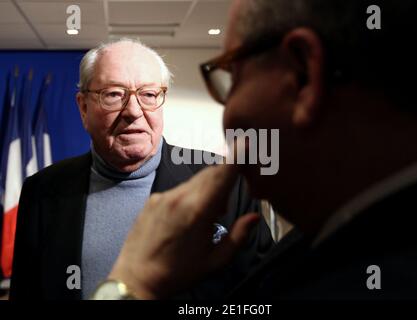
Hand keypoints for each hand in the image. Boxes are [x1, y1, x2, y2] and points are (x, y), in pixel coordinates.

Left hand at [108, 164, 259, 298]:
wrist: (136, 279)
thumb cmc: (178, 273)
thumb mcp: (215, 262)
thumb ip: (239, 237)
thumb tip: (253, 217)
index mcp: (199, 212)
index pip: (222, 175)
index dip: (236, 157)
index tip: (245, 142)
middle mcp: (180, 198)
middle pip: (210, 174)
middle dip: (224, 178)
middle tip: (224, 205)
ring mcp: (163, 196)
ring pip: (194, 181)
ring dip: (207, 190)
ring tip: (205, 218)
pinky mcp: (152, 200)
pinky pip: (179, 189)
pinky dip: (190, 195)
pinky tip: (187, 217)